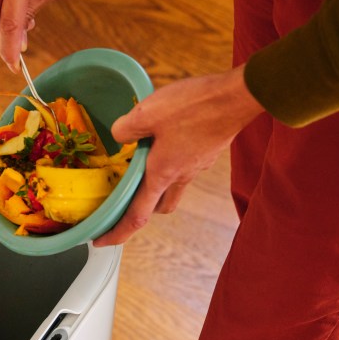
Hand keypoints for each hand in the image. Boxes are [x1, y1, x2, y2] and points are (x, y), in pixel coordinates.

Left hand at [93, 65, 264, 246]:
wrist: (237, 97)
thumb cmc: (193, 107)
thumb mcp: (146, 113)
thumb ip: (125, 129)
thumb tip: (119, 135)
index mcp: (161, 175)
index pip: (136, 217)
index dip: (117, 233)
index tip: (102, 241)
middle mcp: (180, 177)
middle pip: (159, 207)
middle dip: (140, 211)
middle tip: (123, 203)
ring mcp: (196, 166)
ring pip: (174, 188)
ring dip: (157, 187)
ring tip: (143, 168)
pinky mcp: (206, 153)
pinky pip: (185, 168)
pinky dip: (172, 165)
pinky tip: (165, 143)